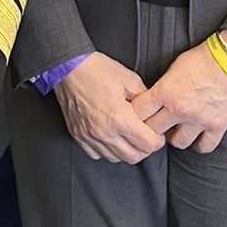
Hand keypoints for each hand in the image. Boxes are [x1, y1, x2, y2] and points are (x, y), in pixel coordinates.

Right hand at [53, 53, 167, 163]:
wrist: (69, 68)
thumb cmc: (97, 70)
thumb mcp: (130, 80)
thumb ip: (145, 100)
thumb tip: (153, 113)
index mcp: (119, 118)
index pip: (147, 145)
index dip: (157, 140)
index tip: (157, 135)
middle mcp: (104, 131)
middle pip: (133, 157)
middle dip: (144, 149)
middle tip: (145, 137)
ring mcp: (89, 136)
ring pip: (115, 158)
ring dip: (125, 150)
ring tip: (127, 137)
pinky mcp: (78, 136)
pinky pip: (96, 154)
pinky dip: (106, 150)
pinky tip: (110, 138)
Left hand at [130, 41, 226, 153]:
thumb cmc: (205, 57)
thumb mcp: (175, 67)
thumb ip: (163, 86)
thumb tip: (153, 99)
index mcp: (166, 91)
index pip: (138, 112)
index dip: (135, 114)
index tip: (137, 115)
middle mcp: (180, 109)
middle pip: (153, 131)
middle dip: (150, 128)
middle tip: (154, 125)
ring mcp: (199, 119)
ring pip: (177, 142)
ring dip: (175, 136)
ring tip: (176, 129)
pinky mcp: (218, 125)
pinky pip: (204, 146)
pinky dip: (199, 144)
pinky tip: (197, 136)